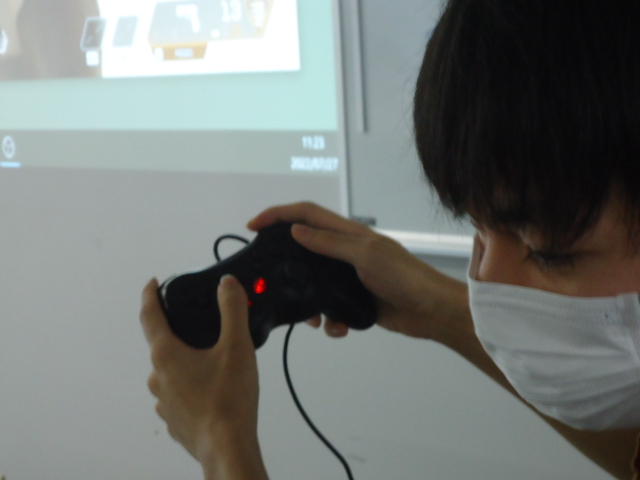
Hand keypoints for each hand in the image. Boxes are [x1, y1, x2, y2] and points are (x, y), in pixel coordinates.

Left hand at [140, 276, 266, 478]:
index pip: (149, 315)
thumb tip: (227, 285)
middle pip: (162, 344)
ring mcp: (164, 401)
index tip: (151, 283)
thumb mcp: (237, 346)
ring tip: (213, 360)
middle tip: (199, 324)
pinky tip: (212, 389)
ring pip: (170, 371)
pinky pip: (178, 394)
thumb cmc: (229, 400)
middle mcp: (158, 377)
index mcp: (166, 354)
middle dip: (178, 331)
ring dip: (186, 361)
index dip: (150, 295)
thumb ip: (232, 310)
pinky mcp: (174, 420)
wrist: (227, 448)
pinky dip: (191, 386)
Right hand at [247, 202, 465, 340]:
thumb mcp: (366, 255)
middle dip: (286, 265)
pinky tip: (337, 329)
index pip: (306, 214)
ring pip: (313, 285)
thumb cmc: (403, 277)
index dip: (278, 215)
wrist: (430, 311)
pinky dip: (329, 320)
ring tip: (311, 320)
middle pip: (304, 249)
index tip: (252, 227)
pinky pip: (330, 308)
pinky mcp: (353, 300)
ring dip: (308, 303)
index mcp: (348, 233)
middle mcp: (344, 252)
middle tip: (270, 280)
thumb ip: (330, 243)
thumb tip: (295, 230)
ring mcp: (348, 277)